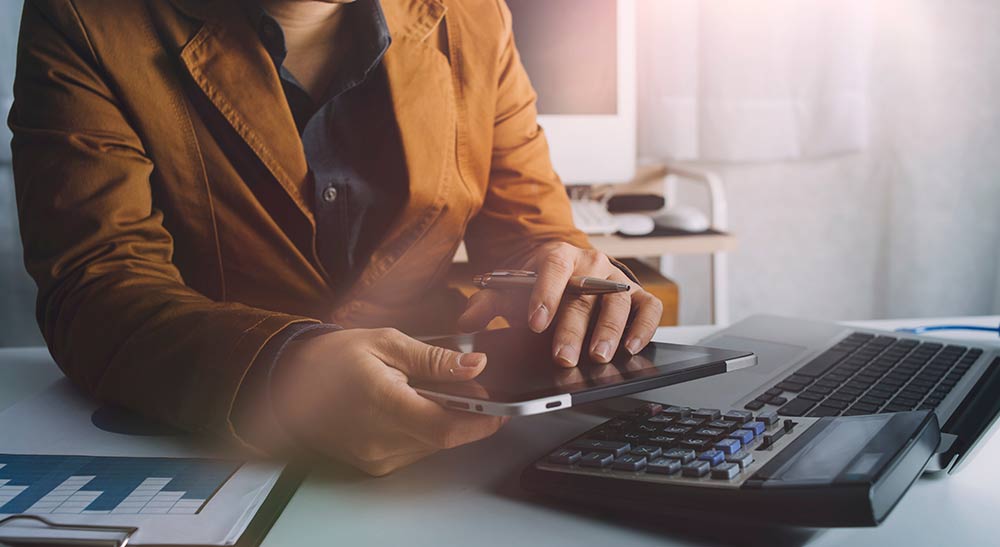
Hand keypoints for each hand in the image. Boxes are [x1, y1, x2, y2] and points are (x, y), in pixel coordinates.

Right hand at [269, 328, 504, 475]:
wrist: (288, 383)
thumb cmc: (333, 358)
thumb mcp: (387, 342)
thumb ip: (435, 359)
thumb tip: (475, 366)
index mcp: (383, 403)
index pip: (447, 427)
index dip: (482, 420)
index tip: (501, 407)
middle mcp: (379, 440)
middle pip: (444, 438)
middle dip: (466, 415)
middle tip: (467, 387)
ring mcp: (375, 457)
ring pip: (432, 445)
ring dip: (444, 421)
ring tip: (429, 391)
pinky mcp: (373, 465)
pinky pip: (415, 450)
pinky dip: (424, 430)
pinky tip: (411, 406)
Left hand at [458, 242, 662, 366]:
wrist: (565, 267)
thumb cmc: (538, 282)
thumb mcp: (510, 289)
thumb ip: (487, 303)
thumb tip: (466, 320)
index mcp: (558, 256)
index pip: (553, 270)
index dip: (545, 295)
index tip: (535, 322)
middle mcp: (592, 265)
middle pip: (585, 295)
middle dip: (574, 329)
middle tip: (563, 358)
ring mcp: (618, 279)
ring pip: (618, 302)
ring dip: (610, 331)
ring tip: (600, 356)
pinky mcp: (638, 295)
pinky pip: (649, 308)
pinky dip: (643, 327)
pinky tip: (631, 347)